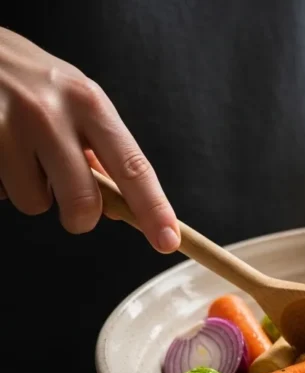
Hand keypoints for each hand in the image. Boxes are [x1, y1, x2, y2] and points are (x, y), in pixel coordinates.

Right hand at [0, 27, 178, 252]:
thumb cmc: (30, 80)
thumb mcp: (75, 99)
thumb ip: (99, 149)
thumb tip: (118, 208)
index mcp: (89, 103)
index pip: (132, 167)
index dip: (153, 208)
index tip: (168, 240)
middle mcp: (51, 114)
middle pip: (83, 202)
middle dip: (80, 216)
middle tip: (70, 201)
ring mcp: (8, 126)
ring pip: (35, 203)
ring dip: (32, 191)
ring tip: (20, 154)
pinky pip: (0, 194)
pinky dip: (3, 182)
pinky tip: (0, 152)